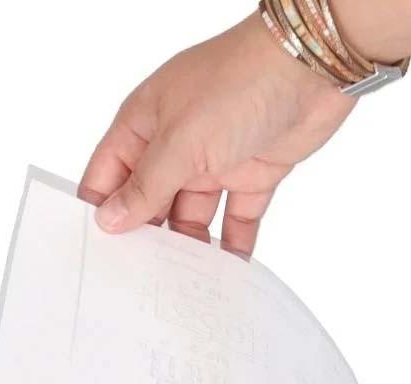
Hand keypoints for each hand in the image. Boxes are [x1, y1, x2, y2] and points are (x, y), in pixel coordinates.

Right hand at [80, 14, 354, 255]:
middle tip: (141, 280)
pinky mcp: (254, 174)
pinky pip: (238, 218)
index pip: (111, 172)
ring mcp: (216, 160)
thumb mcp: (180, 141)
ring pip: (194, 215)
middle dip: (147, 236)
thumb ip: (147, 185)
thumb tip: (110, 217)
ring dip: (191, 247)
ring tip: (182, 285)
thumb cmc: (238, 84)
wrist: (310, 70)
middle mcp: (177, 143)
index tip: (100, 253)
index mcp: (145, 123)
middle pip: (152, 200)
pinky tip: (226, 273)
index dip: (103, 209)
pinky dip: (233, 244)